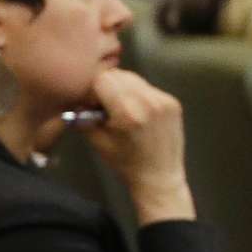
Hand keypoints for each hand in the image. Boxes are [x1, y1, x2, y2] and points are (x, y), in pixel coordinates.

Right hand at [79, 69, 193, 223]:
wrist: (160, 178)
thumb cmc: (124, 163)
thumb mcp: (96, 141)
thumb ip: (84, 115)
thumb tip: (78, 99)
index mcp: (127, 113)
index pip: (102, 79)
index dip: (93, 91)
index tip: (92, 105)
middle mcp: (148, 102)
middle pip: (118, 74)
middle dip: (107, 87)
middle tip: (105, 106)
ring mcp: (164, 100)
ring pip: (133, 78)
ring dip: (122, 88)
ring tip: (121, 108)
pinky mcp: (174, 102)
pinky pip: (147, 87)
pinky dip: (138, 94)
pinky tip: (137, 112)